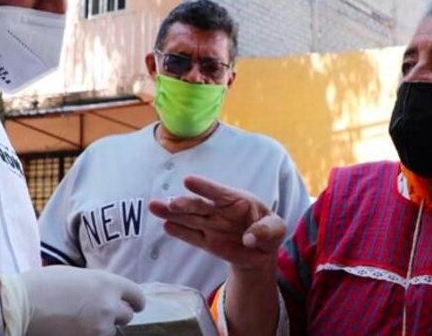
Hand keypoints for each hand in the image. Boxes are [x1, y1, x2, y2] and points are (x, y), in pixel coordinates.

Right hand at [10, 266, 144, 335]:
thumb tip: (105, 294)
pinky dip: (90, 335)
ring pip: (111, 331)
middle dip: (115, 315)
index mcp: (107, 283)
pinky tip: (74, 330)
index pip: (136, 295)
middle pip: (126, 315)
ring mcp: (100, 327)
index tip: (134, 305)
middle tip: (97, 314)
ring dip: (101, 328)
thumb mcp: (77, 275)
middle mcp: (109, 305)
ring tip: (79, 322)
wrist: (23, 305)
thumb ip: (97, 285)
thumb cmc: (44, 285)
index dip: (135, 301)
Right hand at [147, 175, 286, 270]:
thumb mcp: (277, 229)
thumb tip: (249, 239)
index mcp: (236, 200)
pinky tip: (166, 225)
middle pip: (199, 206)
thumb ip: (265, 230)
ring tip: (154, 207)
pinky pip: (191, 236)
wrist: (261, 252)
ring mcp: (210, 225)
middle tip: (171, 203)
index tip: (188, 180)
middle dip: (185, 204)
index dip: (204, 186)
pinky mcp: (206, 241)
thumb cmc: (269, 232)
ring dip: (172, 213)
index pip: (217, 192)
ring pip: (189, 218)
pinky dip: (179, 232)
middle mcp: (219, 210)